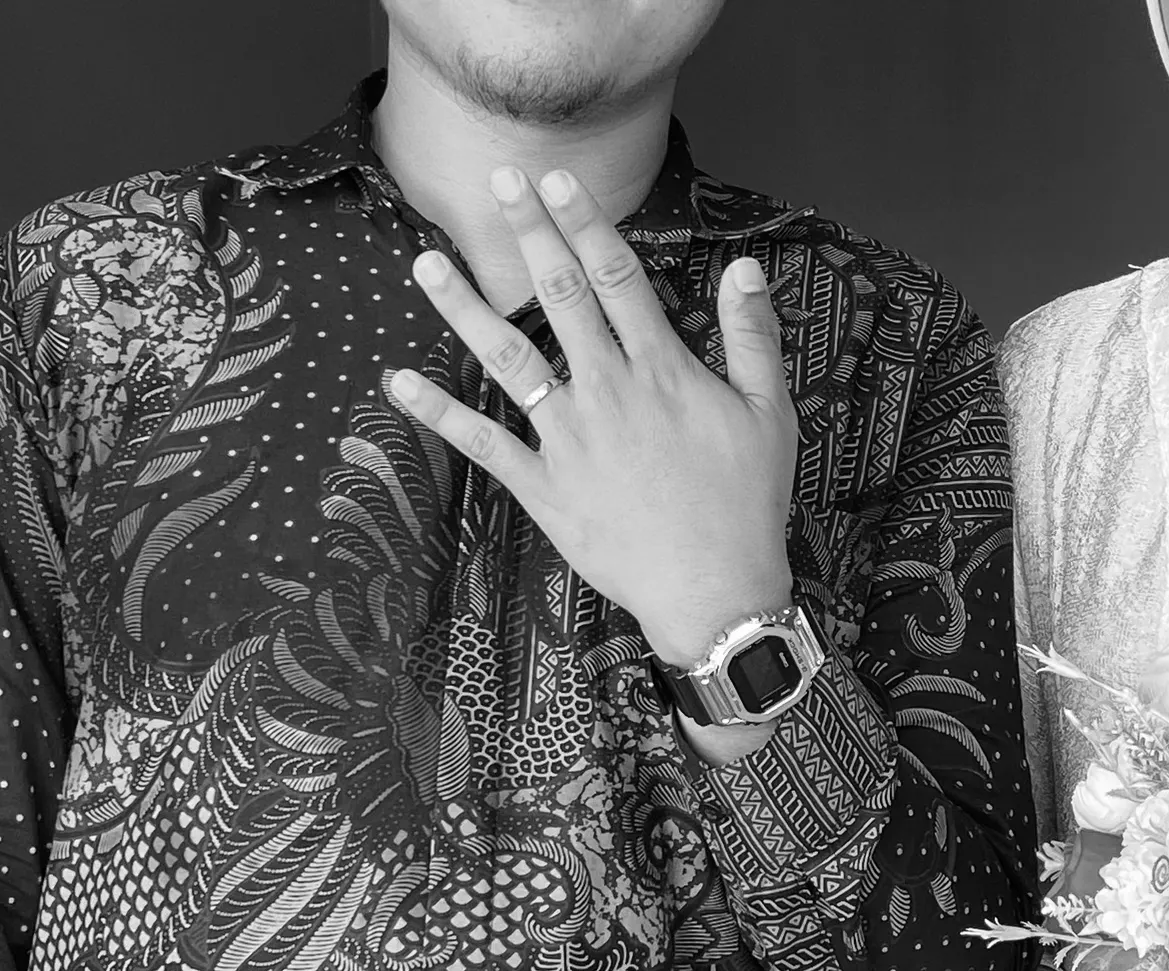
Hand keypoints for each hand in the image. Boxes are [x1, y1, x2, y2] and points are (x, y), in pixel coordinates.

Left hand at [386, 167, 798, 667]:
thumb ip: (752, 337)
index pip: (616, 277)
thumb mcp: (770, 415)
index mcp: (663, 371)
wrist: (714, 591)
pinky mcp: (543, 487)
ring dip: (464, 309)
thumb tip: (743, 267)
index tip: (556, 181)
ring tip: (426, 263)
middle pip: (559, 298)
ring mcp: (569, 439)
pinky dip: (438, 414)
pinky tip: (398, 382)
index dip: (584, 223)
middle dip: (528, 235)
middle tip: (498, 183)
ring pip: (508, 360)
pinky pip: (482, 444)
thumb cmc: (747, 504)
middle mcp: (608, 392)